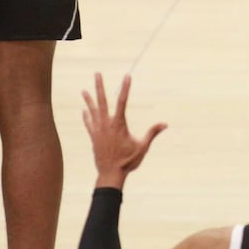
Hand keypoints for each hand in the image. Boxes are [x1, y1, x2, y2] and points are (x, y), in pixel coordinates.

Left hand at [82, 73, 167, 188]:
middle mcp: (106, 125)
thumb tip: (165, 124)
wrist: (110, 174)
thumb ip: (152, 133)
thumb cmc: (128, 161)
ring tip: (83, 90)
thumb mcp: (143, 147)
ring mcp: (98, 131)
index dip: (126, 88)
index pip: (122, 101)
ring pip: (92, 111)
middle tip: (97, 73)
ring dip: (88, 100)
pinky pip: (88, 124)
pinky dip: (86, 116)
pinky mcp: (94, 137)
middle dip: (99, 86)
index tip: (127, 76)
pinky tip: (84, 110)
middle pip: (102, 101)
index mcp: (119, 124)